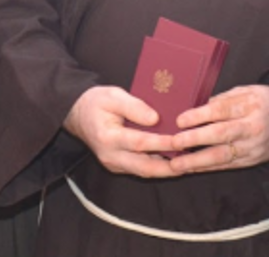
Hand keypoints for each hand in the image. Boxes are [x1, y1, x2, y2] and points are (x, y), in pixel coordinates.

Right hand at [62, 86, 179, 178]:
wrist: (77, 115)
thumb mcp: (112, 96)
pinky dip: (158, 167)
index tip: (181, 141)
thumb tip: (156, 118)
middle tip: (192, 162)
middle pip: (145, 167)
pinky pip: (141, 169)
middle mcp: (110, 155)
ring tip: (189, 164)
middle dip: (170, 167)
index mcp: (107, 137)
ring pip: (144, 171)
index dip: (162, 143)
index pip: (140, 143)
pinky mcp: (118, 166)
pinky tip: (174, 161)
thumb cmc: (95, 102)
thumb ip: (134, 106)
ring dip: (167, 170)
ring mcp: (114, 164)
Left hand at [169, 85, 268, 173]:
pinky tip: (190, 168)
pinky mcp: (252, 160)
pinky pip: (227, 166)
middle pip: (221, 134)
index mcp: (251, 105)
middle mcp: (252, 127)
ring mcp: (253, 147)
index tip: (180, 120)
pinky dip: (207, 168)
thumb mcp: (248, 91)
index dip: (200, 115)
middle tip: (173, 143)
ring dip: (197, 161)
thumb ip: (224, 99)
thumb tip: (198, 107)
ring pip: (222, 156)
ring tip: (176, 164)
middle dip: (195, 140)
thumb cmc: (267, 102)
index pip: (222, 110)